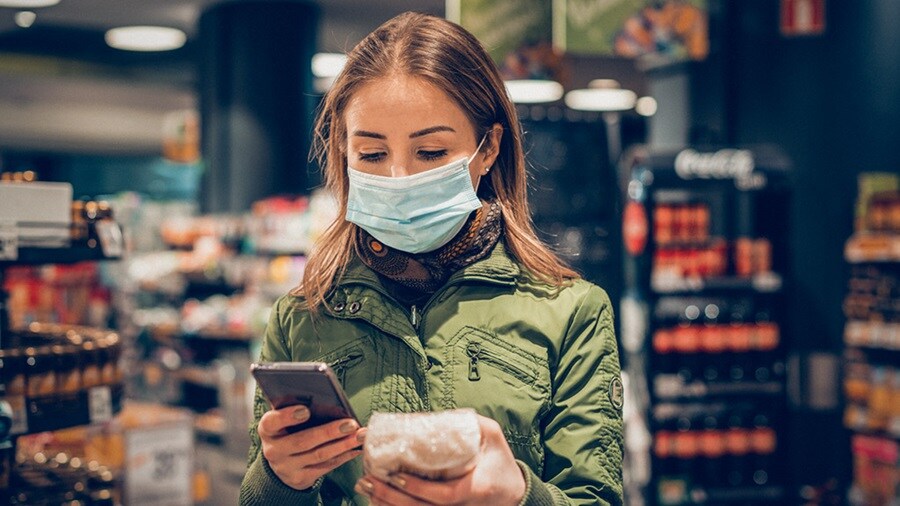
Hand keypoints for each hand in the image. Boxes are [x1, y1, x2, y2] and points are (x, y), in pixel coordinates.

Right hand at [258, 406, 365, 489]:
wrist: (283, 463)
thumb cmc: (289, 430)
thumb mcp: (286, 419)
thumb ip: (297, 407)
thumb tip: (325, 397)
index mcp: (267, 429)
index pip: (272, 422)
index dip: (287, 416)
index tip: (306, 410)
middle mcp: (274, 450)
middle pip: (303, 441)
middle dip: (329, 432)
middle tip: (351, 423)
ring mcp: (286, 467)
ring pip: (319, 455)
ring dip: (343, 444)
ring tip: (360, 435)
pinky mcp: (300, 479)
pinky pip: (325, 467)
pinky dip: (343, 456)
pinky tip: (356, 448)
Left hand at [355, 415, 525, 504]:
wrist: (513, 495)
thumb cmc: (501, 464)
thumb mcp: (493, 436)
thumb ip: (470, 423)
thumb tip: (440, 415)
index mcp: (475, 488)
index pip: (444, 495)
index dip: (419, 489)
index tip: (397, 477)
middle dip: (392, 499)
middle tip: (367, 480)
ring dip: (388, 504)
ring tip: (365, 487)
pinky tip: (377, 498)